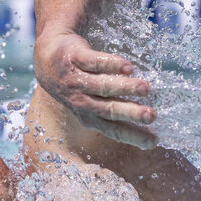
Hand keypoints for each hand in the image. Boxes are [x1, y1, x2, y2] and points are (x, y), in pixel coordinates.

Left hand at [34, 30, 156, 147]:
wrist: (47, 58)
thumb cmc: (77, 86)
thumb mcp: (89, 105)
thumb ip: (113, 112)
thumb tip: (148, 124)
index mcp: (88, 117)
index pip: (113, 129)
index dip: (133, 136)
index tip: (153, 141)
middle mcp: (80, 101)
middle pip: (108, 110)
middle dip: (131, 113)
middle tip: (151, 115)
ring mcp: (75, 80)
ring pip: (101, 86)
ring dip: (125, 87)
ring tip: (146, 89)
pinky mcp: (74, 59)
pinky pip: (93, 63)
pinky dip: (111, 65)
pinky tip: (128, 68)